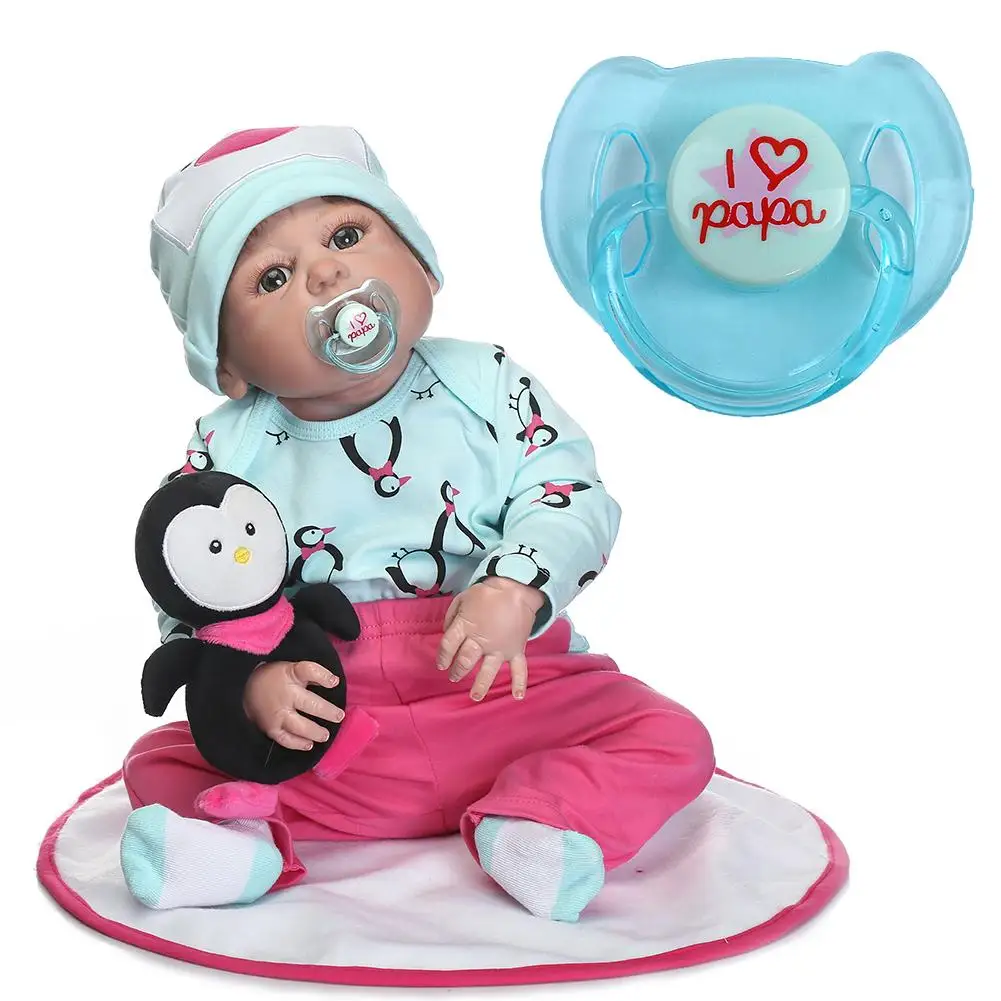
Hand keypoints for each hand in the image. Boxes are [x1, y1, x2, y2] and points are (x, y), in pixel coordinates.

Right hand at [243, 660, 343, 750]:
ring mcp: (277, 714)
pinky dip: (298, 743)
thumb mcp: (291, 668)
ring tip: (325, 735)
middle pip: (310, 703)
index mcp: (290, 675)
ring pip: (299, 725)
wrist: (243, 688)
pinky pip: (285, 739)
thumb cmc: (274, 677)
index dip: (323, 676)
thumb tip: (333, 682)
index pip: (308, 670)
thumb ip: (311, 674)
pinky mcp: (270, 728)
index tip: (334, 682)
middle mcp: (285, 695)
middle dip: (327, 711)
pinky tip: (309, 744)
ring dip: (315, 731)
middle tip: (339, 716)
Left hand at [436, 577, 543, 700]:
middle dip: (457, 671)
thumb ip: (452, 617)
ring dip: (480, 685)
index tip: (441, 664)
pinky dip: (519, 683)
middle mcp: (481, 641)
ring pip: (488, 670)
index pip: (448, 646)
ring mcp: (499, 648)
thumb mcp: (462, 598)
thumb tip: (448, 632)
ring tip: (475, 696)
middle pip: (465, 661)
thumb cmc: (488, 592)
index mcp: (466, 627)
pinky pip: (519, 669)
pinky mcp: (516, 650)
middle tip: (454, 676)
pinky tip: (518, 696)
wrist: (517, 586)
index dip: (442, 657)